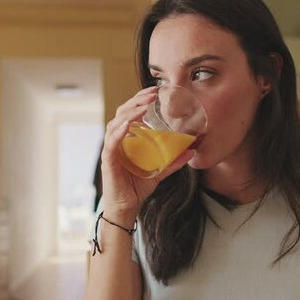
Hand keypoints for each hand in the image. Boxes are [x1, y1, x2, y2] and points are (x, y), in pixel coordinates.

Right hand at [101, 86, 194, 218]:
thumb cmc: (137, 187)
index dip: (140, 100)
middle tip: (153, 93)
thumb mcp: (159, 171)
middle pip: (122, 113)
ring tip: (143, 105)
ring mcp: (111, 150)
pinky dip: (119, 132)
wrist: (126, 208)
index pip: (130, 113)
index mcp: (126, 139)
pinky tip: (128, 125)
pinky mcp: (108, 161)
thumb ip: (173, 161)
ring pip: (115, 124)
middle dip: (136, 100)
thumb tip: (191, 151)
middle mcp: (116, 141)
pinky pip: (111, 144)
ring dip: (129, 112)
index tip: (155, 91)